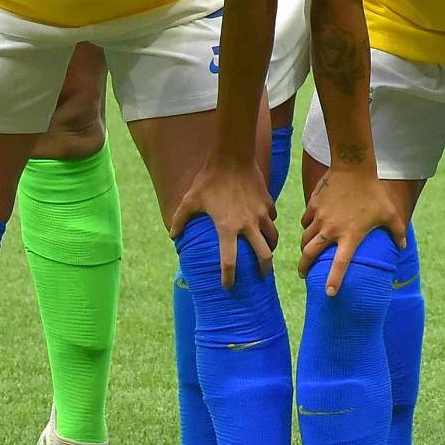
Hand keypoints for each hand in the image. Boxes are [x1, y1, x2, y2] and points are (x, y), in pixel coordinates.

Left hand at [177, 157, 276, 287]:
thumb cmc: (208, 179)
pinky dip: (269, 224)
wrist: (232, 156)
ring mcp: (261, 213)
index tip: (228, 287)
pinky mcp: (267, 202)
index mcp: (227, 229)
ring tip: (268, 252)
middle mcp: (247, 225)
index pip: (229, 262)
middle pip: (263, 256)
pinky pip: (272, 218)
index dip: (228, 278)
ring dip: (271, 248)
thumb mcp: (189, 200)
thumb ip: (179, 219)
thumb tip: (172, 235)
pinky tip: (265, 224)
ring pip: (273, 238)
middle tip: (262, 276)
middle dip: (264, 270)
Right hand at [298, 157, 402, 296]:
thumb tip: (403, 247)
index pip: (340, 264)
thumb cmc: (373, 191)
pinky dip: (306, 227)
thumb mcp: (390, 213)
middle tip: (304, 275)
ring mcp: (320, 217)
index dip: (334, 280)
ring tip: (306, 253)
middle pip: (309, 254)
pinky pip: (305, 222)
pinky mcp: (313, 205)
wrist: (353, 166)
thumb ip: (397, 232)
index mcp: (351, 235)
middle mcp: (332, 229)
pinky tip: (310, 228)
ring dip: (304, 249)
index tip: (329, 293)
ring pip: (304, 239)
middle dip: (304, 268)